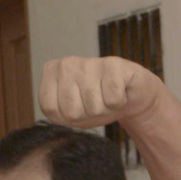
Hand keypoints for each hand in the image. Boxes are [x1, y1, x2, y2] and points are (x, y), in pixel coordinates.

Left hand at [40, 55, 162, 129]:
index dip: (67, 117)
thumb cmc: (96, 103)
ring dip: (105, 109)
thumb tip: (65, 110)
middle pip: (72, 112)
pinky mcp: (113, 64)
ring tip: (107, 97)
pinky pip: (112, 100)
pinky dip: (119, 103)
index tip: (77, 106)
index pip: (50, 109)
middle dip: (87, 115)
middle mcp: (67, 64)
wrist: (130, 93)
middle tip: (95, 102)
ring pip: (94, 108)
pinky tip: (119, 91)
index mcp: (51, 73)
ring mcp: (89, 62)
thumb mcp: (68, 113)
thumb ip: (55, 112)